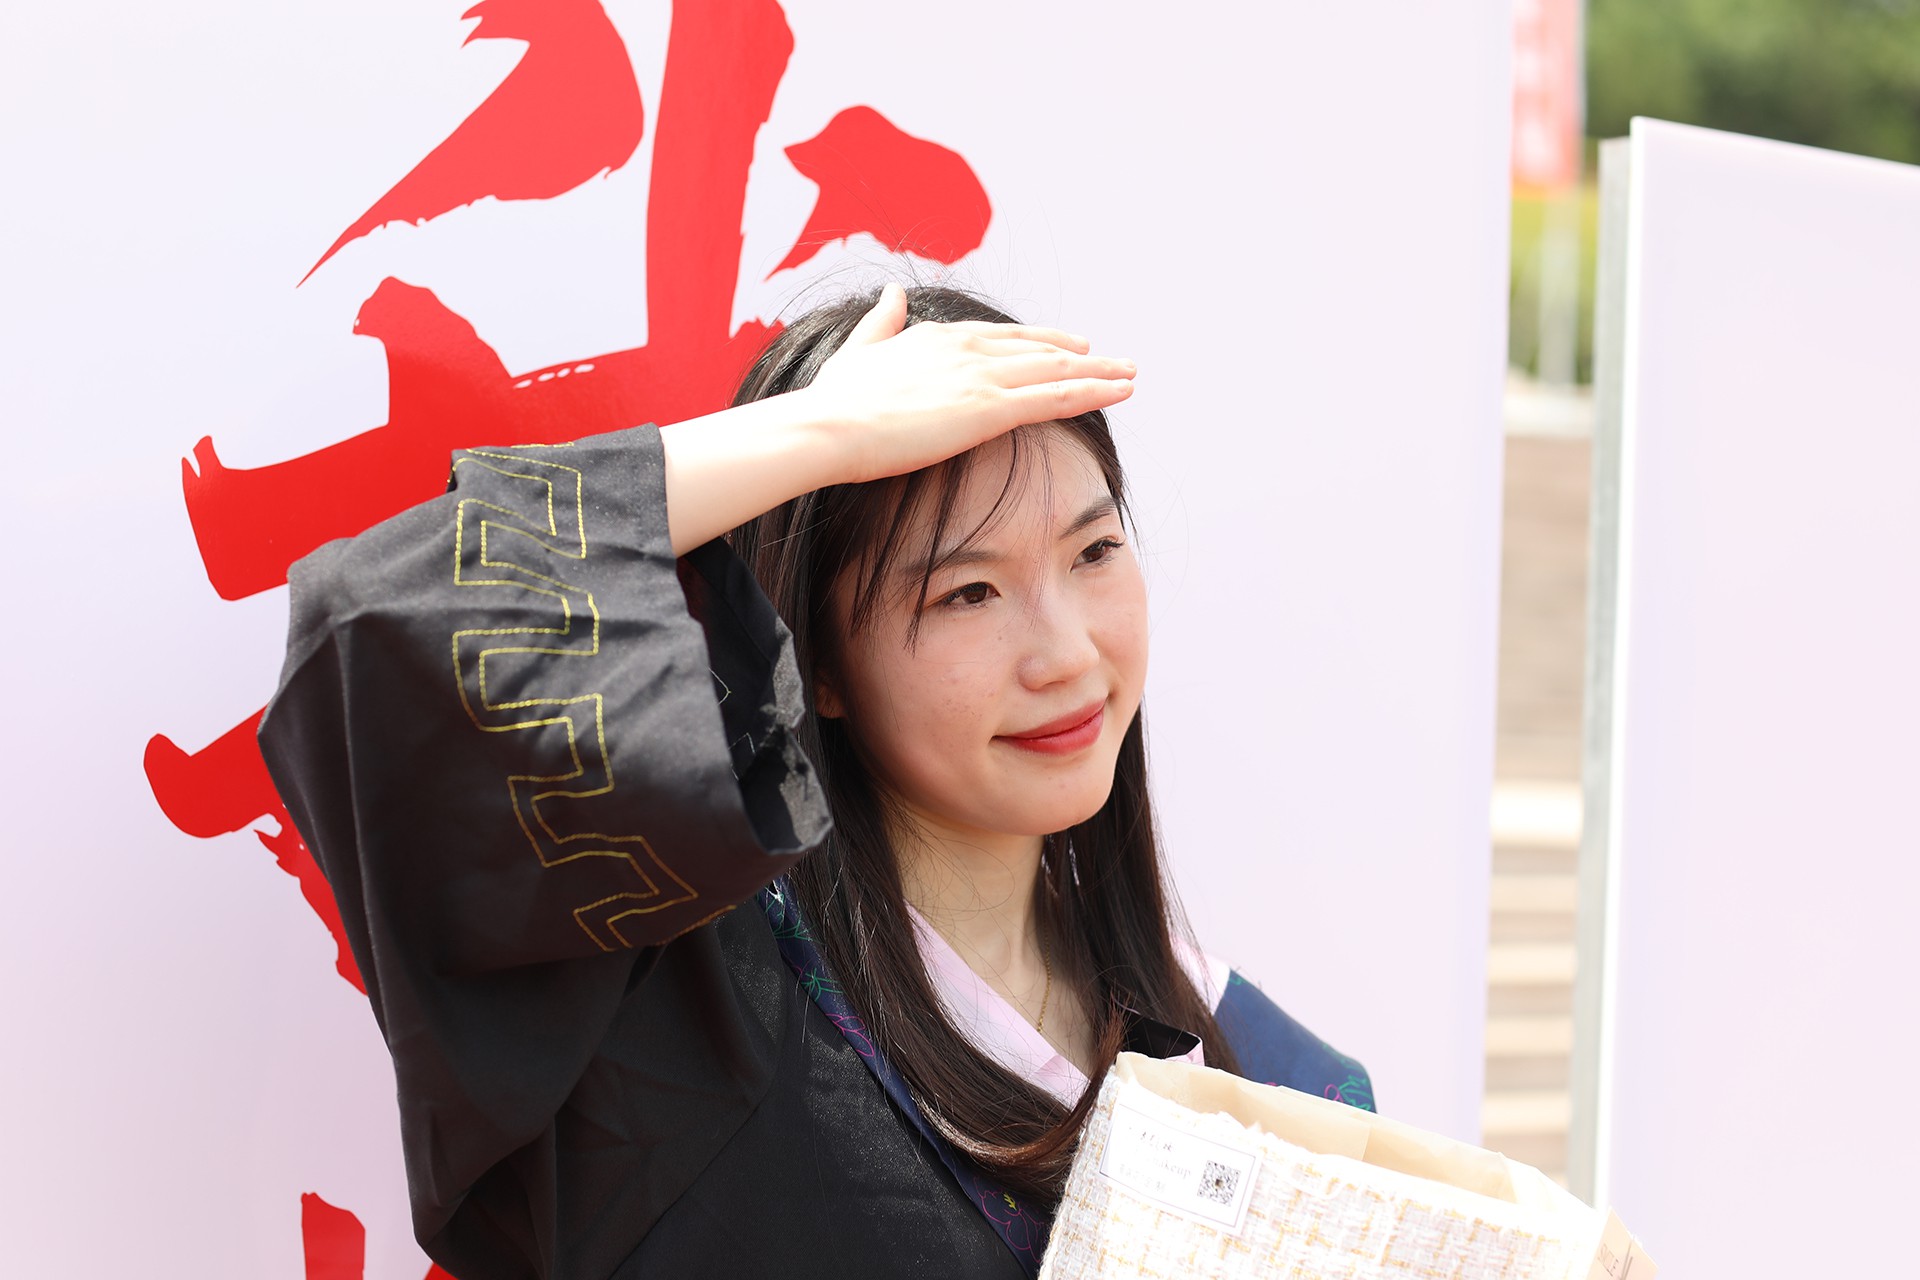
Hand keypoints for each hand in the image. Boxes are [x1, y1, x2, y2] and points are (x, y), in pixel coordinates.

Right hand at [801, 282, 1135, 484]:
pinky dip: (1095, 392)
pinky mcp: (990, 409)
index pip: (1002, 337)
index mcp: (939, 338)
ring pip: (1057, 372)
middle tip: (1115, 359)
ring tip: (1131, 375)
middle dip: (1081, 356)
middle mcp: (968, 349)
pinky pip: (1056, 399)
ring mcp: (982, 377)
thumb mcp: (859, 351)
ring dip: (1100, 372)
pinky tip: (1122, 392)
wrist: (829, 427)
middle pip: (1039, 351)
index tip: (1067, 346)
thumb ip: (882, 322)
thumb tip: (892, 292)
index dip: (1039, 342)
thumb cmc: (835, 402)